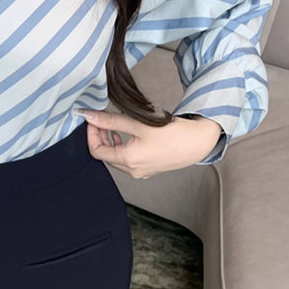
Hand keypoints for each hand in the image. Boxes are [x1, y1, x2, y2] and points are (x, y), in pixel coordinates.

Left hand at [75, 109, 223, 178]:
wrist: (199, 142)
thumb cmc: (173, 133)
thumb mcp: (138, 124)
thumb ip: (111, 121)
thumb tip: (89, 116)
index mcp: (128, 160)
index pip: (96, 151)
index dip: (91, 134)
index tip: (93, 119)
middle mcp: (133, 170)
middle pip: (105, 155)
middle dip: (100, 137)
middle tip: (101, 120)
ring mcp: (141, 171)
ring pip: (116, 158)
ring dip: (111, 141)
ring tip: (113, 126)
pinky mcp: (149, 169)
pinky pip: (128, 160)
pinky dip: (122, 147)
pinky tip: (128, 135)